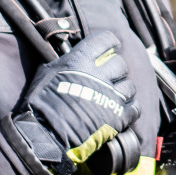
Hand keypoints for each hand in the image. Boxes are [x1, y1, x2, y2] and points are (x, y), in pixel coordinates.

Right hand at [20, 30, 136, 168]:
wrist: (44, 134)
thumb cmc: (40, 104)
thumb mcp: (47, 73)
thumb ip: (64, 61)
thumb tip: (70, 54)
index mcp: (80, 60)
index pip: (105, 40)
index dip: (110, 43)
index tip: (111, 47)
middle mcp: (99, 75)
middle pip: (120, 64)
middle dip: (115, 70)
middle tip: (108, 77)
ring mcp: (110, 97)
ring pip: (129, 86)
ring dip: (122, 90)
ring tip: (112, 96)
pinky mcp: (117, 117)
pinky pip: (135, 108)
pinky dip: (129, 109)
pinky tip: (119, 110)